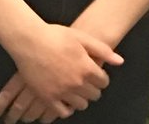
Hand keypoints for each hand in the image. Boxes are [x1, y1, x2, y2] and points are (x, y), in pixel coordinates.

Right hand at [0, 24, 121, 116]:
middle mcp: (76, 83)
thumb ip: (102, 49)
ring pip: (81, 105)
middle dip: (92, 88)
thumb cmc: (54, 35)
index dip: (100, 77)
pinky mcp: (48, 97)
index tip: (95, 73)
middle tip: (84, 80)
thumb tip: (120, 61)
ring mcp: (62, 92)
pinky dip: (67, 108)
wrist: (28, 39)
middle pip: (94, 95)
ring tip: (74, 88)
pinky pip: (63, 112)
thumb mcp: (80, 36)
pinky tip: (64, 98)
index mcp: (86, 68)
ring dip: (81, 98)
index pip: (104, 82)